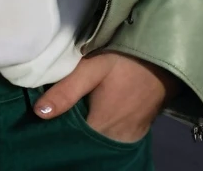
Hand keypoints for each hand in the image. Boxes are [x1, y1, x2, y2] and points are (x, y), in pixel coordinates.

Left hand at [33, 52, 178, 142]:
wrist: (164, 60)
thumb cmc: (126, 61)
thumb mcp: (93, 69)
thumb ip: (67, 90)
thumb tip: (39, 113)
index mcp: (100, 127)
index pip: (71, 139)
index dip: (58, 128)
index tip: (46, 116)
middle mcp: (115, 140)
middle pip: (86, 141)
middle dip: (72, 129)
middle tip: (61, 109)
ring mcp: (129, 138)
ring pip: (99, 140)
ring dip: (88, 129)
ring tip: (77, 109)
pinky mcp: (138, 132)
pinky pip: (114, 137)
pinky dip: (102, 129)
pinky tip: (95, 113)